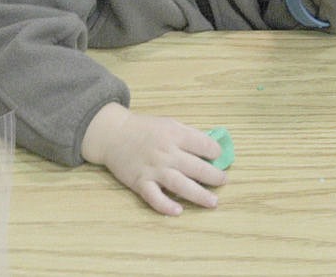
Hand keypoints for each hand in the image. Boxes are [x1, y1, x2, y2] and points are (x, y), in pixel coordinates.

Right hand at [80, 103, 227, 215]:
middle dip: (213, 176)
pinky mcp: (140, 182)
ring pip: (180, 184)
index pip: (203, 144)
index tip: (218, 157)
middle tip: (222, 181)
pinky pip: (154, 197)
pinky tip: (178, 211)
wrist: (113, 134)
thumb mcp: (169, 123)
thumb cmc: (144, 128)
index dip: (214, 151)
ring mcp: (153, 169)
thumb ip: (189, 134)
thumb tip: (211, 146)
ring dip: (199, 195)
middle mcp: (166, 152)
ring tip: (213, 202)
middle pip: (196, 167)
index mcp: (175, 134)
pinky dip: (166, 205)